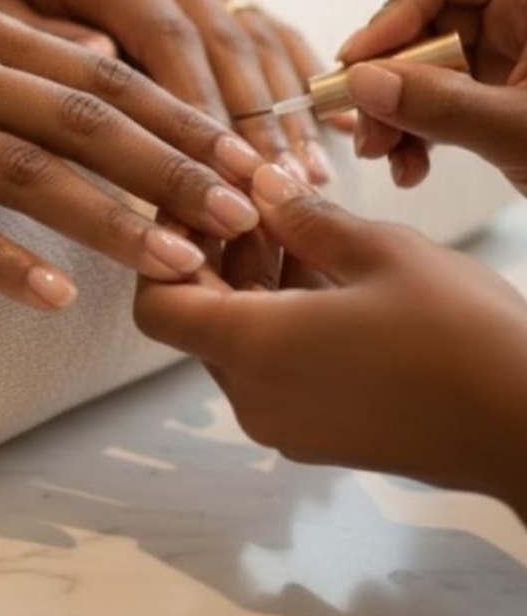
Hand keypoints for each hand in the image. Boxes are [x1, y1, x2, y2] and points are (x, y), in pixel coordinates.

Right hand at [0, 4, 266, 311]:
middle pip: (85, 118)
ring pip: (27, 169)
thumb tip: (109, 60)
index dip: (183, 118)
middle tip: (242, 214)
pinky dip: (2, 259)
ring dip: (109, 218)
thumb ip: (23, 49)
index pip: (106, 73)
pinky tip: (54, 297)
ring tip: (177, 263)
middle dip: (172, 167)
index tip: (246, 161)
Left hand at [134, 164, 526, 516]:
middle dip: (217, 251)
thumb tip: (260, 184)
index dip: (163, 251)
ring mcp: (286, 421)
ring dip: (253, 278)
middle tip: (254, 196)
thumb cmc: (460, 335)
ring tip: (297, 221)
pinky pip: (273, 364)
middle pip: (197, 315)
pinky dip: (281, 315)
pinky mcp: (318, 431)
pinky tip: (324, 266)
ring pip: (238, 336)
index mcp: (253, 349)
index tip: (198, 205)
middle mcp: (253, 395)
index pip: (155, 306)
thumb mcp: (379, 252)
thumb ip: (304, 216)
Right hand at [336, 0, 526, 190]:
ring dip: (388, 112)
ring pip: (411, 63)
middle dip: (382, 77)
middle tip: (366, 130)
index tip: (365, 65)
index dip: (395, 6)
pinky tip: (411, 166)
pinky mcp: (491, 95)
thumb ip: (441, 105)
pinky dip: (409, 130)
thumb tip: (361, 81)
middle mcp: (513, 15)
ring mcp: (500, 56)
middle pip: (414, 17)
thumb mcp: (526, 133)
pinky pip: (427, 97)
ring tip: (387, 157)